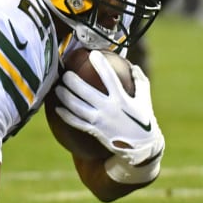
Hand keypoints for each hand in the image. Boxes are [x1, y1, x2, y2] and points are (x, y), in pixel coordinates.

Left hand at [53, 51, 163, 166]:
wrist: (141, 148)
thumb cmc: (143, 119)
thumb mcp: (145, 99)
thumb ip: (139, 80)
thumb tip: (132, 65)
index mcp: (122, 99)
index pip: (109, 78)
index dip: (101, 65)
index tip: (92, 54)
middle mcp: (109, 109)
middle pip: (86, 93)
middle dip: (73, 81)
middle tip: (65, 73)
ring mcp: (100, 121)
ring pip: (77, 108)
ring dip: (66, 97)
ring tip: (58, 88)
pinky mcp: (95, 131)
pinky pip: (77, 123)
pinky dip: (66, 116)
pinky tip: (57, 109)